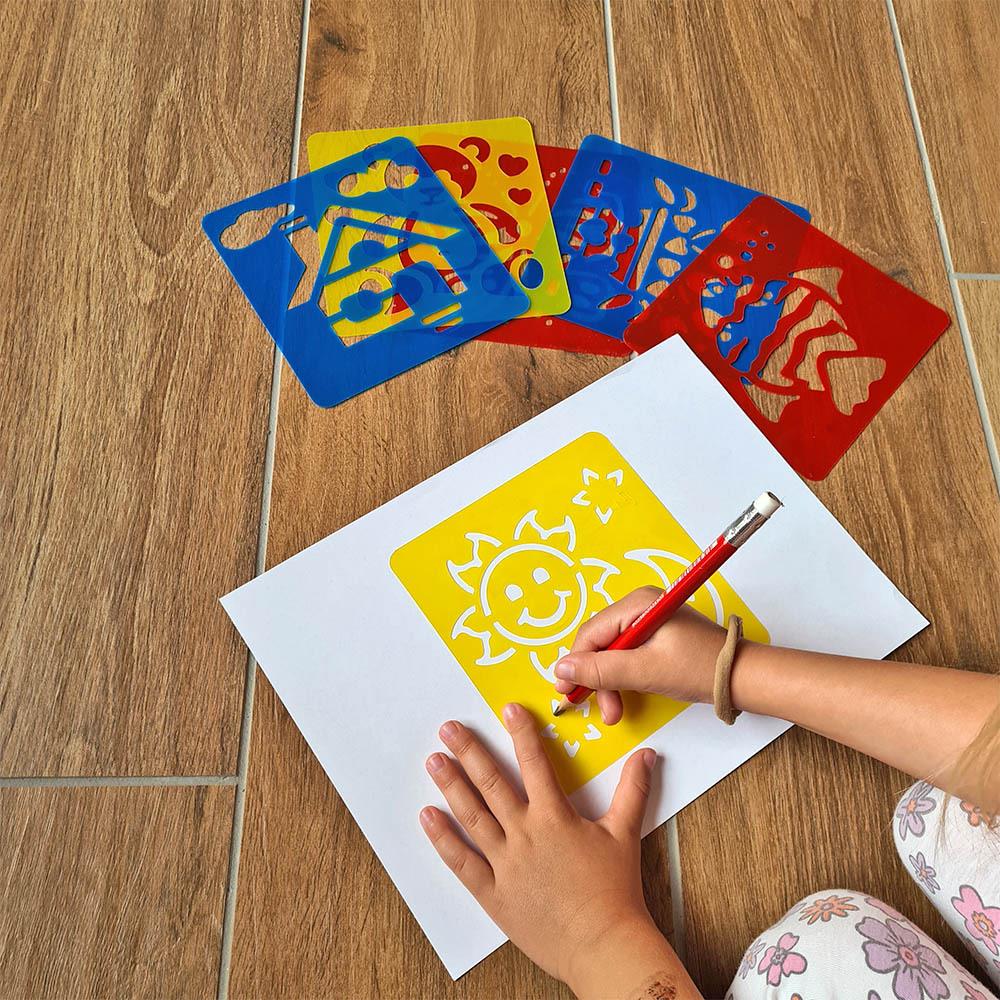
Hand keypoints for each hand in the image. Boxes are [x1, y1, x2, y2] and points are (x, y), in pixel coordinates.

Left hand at [420, 703, 698, 998]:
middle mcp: (525, 835)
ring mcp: (506, 864)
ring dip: (451, 786)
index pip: (534, 764)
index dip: (521, 734)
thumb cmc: (615, 892)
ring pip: (472, 817)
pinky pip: (462, 862)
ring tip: (434, 761)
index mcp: (554, 818)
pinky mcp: (494, 893)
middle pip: (491, 784)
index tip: (507, 710)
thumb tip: (646, 756)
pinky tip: (428, 818)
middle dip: (469, 752)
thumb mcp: (625, 834)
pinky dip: (443, 839)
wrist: (603, 946)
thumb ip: (633, 790)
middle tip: (449, 729)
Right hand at [554, 588, 727, 724]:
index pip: (591, 632)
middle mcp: (641, 605)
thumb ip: (601, 670)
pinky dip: (622, 677)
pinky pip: (627, 654)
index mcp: (638, 603)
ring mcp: (649, 619)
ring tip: (616, 711)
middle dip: (596, 678)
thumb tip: (561, 669)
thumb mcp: (645, 672)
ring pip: (611, 652)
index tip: (566, 694)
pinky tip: (626, 695)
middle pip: (599, 642)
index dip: (575, 664)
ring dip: (609, 682)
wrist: (743, 677)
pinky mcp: (657, 635)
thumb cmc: (699, 670)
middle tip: (602, 711)